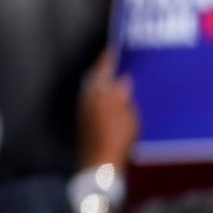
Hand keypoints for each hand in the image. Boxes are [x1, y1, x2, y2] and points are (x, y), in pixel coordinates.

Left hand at [77, 52, 138, 171]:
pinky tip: (116, 101)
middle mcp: (87, 101)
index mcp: (96, 94)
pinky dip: (106, 97)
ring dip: (106, 83)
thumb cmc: (116, 139)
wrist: (101, 165)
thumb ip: (122, 94)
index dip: (108, 57)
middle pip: (96, 79)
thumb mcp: (127, 115)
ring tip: (121, 78)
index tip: (116, 47)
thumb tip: (121, 79)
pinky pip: (97, 103)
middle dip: (106, 69)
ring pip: (95, 91)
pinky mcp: (88, 124)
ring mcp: (85, 113)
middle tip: (120, 61)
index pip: (101, 69)